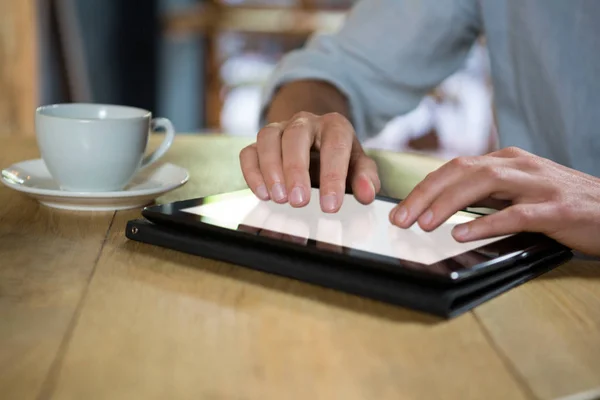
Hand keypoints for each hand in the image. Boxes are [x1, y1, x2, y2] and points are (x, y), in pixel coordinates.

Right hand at [239, 112, 380, 212]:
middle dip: (296, 170)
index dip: (332, 176)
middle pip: (296, 136)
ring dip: (271, 169)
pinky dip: (252, 172)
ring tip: (279, 198)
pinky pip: (249, 151)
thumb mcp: (358, 166)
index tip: (330, 205)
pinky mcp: (260, 143)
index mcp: (334, 126)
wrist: (318, 142)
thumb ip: (366, 178)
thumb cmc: (339, 158)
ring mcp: (279, 129)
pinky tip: (263, 193)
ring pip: (268, 138)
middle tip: (299, 201)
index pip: (334, 145)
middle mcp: (305, 122)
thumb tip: (367, 193)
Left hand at [389, 147, 599, 256]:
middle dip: (426, 194)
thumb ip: (485, 194)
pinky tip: (462, 234)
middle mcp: (519, 166)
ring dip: (449, 203)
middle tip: (400, 219)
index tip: (399, 210)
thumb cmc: (561, 203)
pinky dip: (487, 223)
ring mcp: (539, 185)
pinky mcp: (557, 209)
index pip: (454, 168)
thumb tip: (442, 206)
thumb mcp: (518, 192)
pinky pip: (517, 214)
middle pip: (462, 171)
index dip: (423, 188)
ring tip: (424, 223)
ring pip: (485, 183)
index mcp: (506, 161)